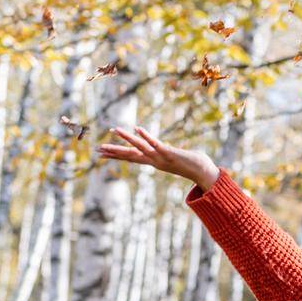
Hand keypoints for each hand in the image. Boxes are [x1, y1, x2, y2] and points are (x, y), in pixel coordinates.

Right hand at [96, 124, 218, 190]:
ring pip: (140, 147)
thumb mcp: (173, 159)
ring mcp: (160, 157)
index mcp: (153, 161)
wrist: (204, 172)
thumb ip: (165, 155)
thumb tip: (161, 151)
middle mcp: (154, 160)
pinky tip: (137, 128)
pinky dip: (146, 136)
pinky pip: (155, 143)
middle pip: (130, 155)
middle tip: (97, 148)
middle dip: (113, 151)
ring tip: (114, 129)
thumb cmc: (190, 164)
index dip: (115, 155)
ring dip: (127, 138)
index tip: (100, 154)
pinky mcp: (169, 153)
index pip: (130, 157)